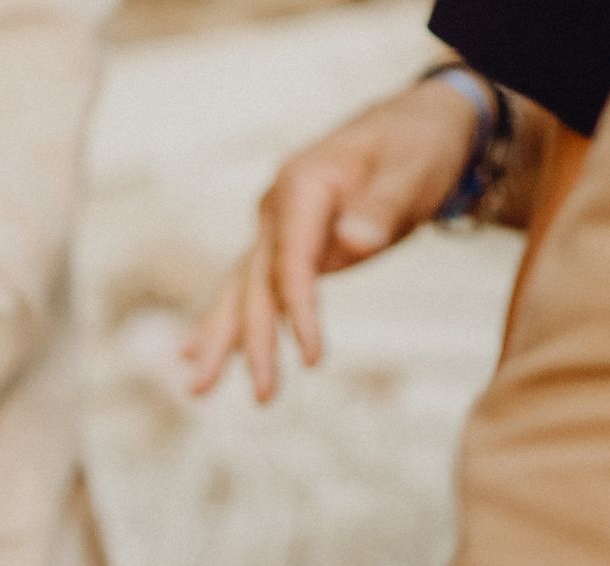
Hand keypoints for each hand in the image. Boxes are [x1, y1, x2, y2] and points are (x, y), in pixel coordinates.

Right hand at [186, 79, 482, 401]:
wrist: (415, 125)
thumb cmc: (417, 146)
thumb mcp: (413, 170)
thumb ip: (383, 206)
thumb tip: (355, 242)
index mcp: (301, 186)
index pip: (291, 263)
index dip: (299, 312)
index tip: (314, 359)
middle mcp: (274, 208)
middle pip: (256, 285)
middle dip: (253, 343)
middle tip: (262, 398)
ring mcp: (273, 228)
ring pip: (241, 291)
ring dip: (221, 341)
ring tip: (198, 391)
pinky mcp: (282, 247)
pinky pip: (250, 290)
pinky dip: (226, 324)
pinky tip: (192, 354)